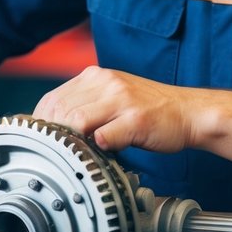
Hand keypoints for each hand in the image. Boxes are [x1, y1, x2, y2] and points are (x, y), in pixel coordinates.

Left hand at [33, 66, 191, 153]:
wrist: (189, 112)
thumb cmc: (148, 111)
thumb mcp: (111, 98)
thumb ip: (84, 106)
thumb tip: (50, 127)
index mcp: (95, 76)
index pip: (52, 99)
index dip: (42, 124)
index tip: (43, 142)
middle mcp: (106, 83)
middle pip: (61, 111)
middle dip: (55, 135)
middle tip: (58, 154)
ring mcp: (122, 100)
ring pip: (77, 121)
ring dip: (74, 142)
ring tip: (79, 155)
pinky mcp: (137, 119)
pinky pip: (105, 137)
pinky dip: (99, 148)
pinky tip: (104, 153)